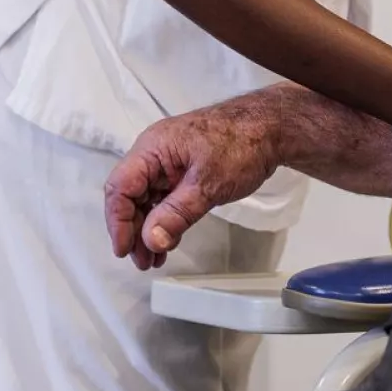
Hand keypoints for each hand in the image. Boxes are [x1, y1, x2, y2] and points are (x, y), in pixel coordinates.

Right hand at [104, 103, 278, 268]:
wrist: (273, 128)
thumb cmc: (242, 144)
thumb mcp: (208, 184)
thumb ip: (177, 213)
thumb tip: (150, 240)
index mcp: (153, 148)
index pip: (120, 187)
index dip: (118, 222)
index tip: (124, 250)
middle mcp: (155, 154)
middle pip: (131, 197)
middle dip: (134, 231)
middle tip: (143, 262)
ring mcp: (170, 163)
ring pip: (148, 201)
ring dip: (149, 230)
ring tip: (154, 260)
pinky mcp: (184, 172)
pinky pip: (165, 199)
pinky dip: (165, 221)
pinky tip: (168, 242)